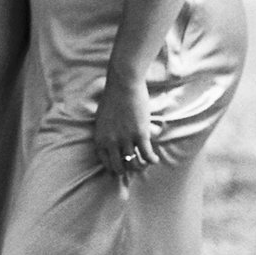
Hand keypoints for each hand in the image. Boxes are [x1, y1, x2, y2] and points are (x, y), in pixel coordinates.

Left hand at [92, 71, 160, 187]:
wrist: (123, 85)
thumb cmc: (112, 99)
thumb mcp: (102, 119)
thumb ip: (106, 133)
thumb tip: (112, 144)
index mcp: (100, 138)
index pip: (106, 162)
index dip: (115, 168)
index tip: (121, 168)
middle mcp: (111, 142)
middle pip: (120, 167)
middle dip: (128, 169)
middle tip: (135, 166)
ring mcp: (126, 139)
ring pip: (135, 164)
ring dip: (141, 165)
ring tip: (146, 162)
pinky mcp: (140, 134)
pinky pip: (147, 155)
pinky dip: (152, 160)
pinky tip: (155, 159)